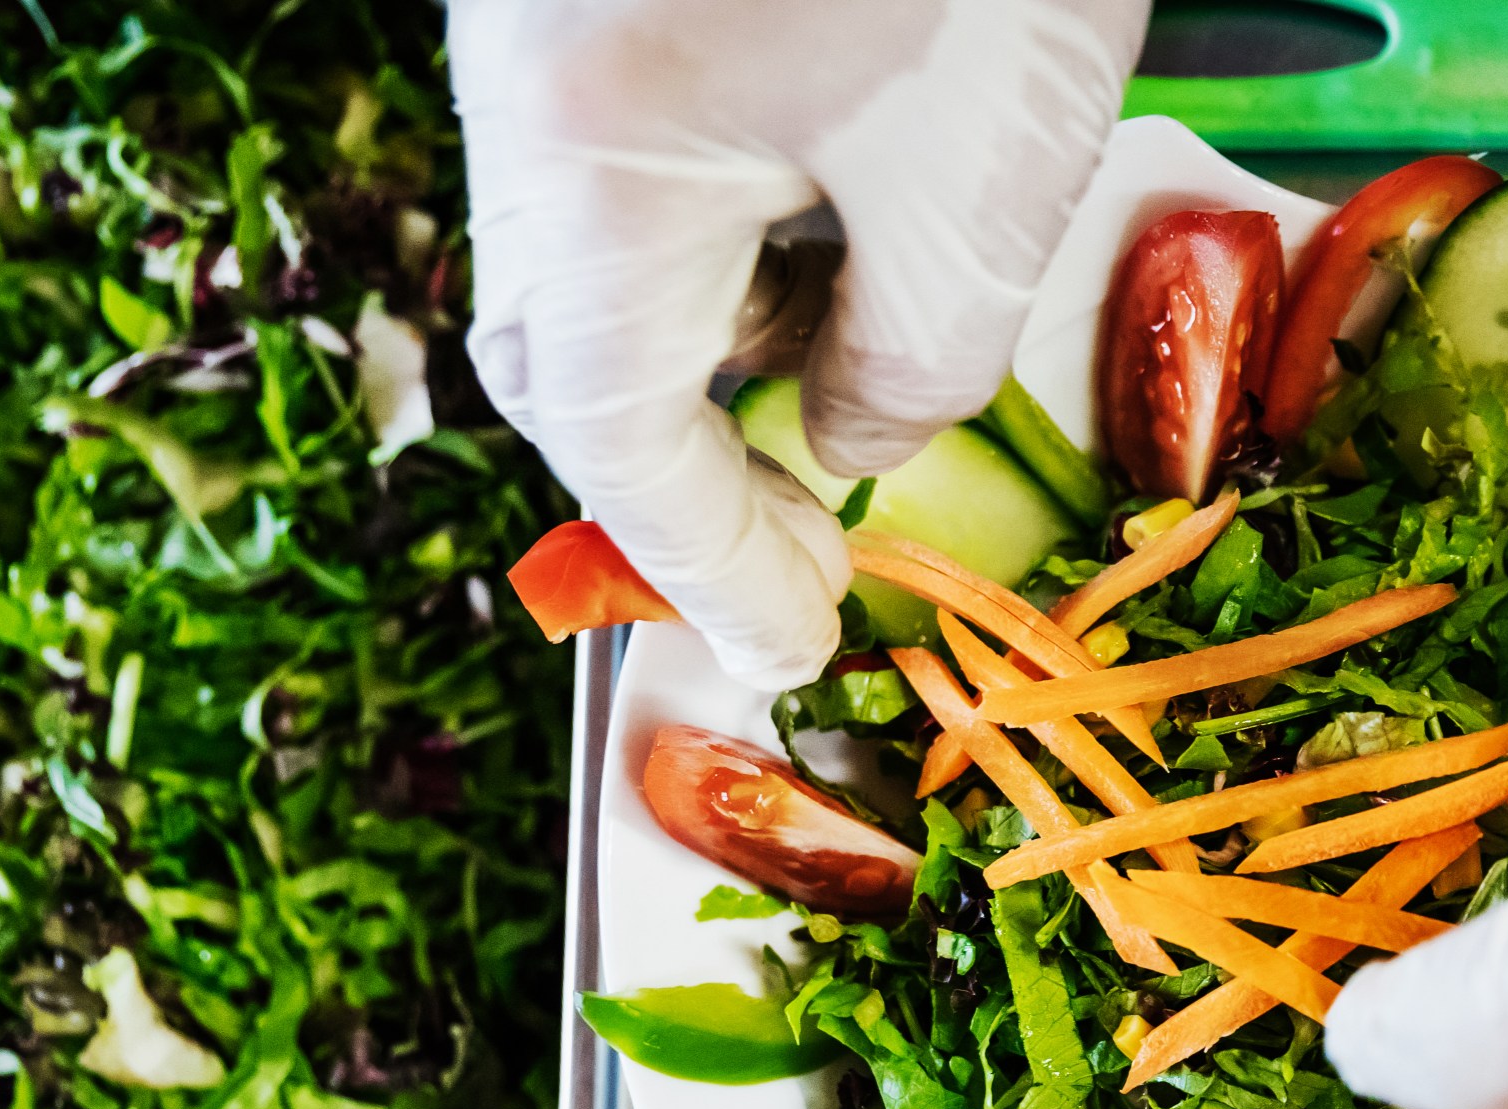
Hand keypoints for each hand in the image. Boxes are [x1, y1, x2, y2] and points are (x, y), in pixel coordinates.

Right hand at [448, 0, 1148, 686]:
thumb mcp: (977, 189)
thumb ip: (909, 366)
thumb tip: (847, 449)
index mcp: (592, 162)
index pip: (617, 440)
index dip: (710, 571)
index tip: (794, 648)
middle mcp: (531, 92)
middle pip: (575, 351)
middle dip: (691, 470)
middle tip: (810, 548)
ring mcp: (557, 29)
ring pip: (614, 252)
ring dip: (726, 339)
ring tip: (862, 369)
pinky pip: (649, 158)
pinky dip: (739, 236)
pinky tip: (852, 227)